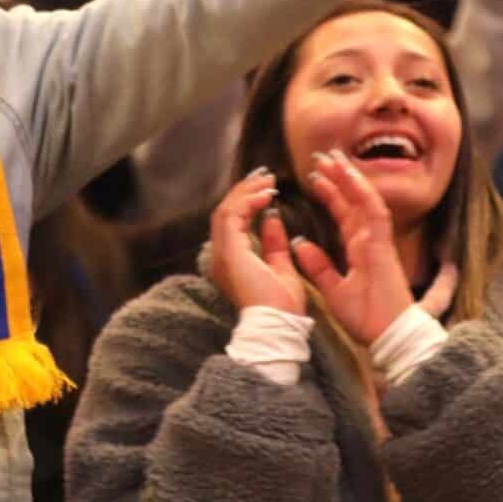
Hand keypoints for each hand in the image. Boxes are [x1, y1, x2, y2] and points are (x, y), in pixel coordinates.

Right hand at [206, 168, 306, 313]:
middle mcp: (220, 256)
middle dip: (244, 191)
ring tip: (267, 181)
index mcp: (230, 261)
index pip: (232, 223)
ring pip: (226, 211)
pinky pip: (233, 217)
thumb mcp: (281, 268)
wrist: (278, 325)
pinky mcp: (230, 251)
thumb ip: (274, 243)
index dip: (246, 201)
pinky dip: (248, 202)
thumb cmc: (282, 307)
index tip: (266, 188)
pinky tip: (266, 195)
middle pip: (224, 212)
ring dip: (246, 193)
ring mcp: (222, 253)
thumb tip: (273, 218)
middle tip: (264, 176)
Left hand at [289, 152, 416, 346]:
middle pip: (353, 201)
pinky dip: (362, 192)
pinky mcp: (383, 246)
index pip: (344, 214)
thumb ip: (319, 266)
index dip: (331, 194)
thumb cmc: (366, 318)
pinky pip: (374, 212)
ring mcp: (378, 241)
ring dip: (349, 177)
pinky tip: (349, 175)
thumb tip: (299, 242)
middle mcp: (369, 240)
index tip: (314, 177)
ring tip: (332, 157)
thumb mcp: (333, 289)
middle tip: (321, 156)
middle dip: (338, 177)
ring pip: (364, 200)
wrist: (387, 337)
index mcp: (359, 250)